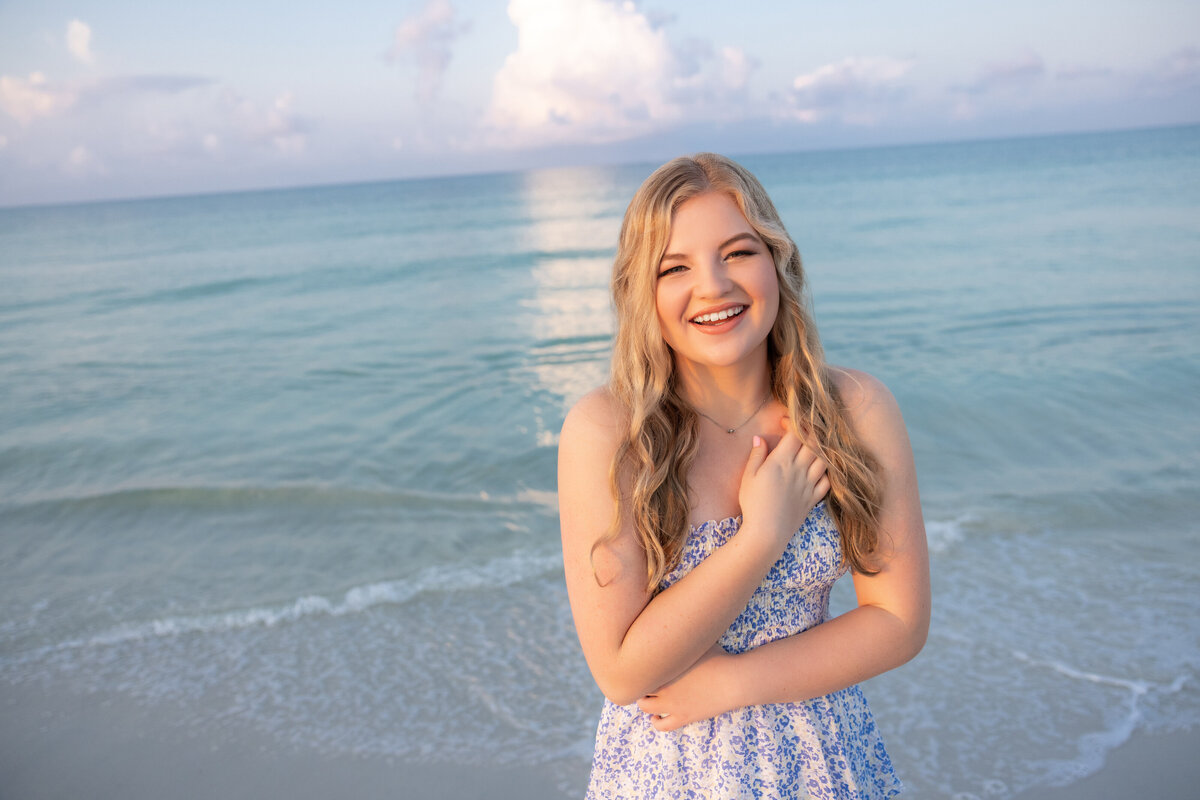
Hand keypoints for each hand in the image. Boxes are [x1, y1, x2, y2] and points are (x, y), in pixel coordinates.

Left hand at [636, 644, 736, 731]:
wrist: (733, 680)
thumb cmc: (719, 657)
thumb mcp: (698, 642)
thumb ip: (683, 636)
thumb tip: (678, 622)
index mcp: (664, 665)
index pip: (637, 667)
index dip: (637, 666)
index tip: (641, 664)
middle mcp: (663, 685)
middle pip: (638, 685)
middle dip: (639, 682)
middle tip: (644, 680)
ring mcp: (672, 703)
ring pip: (644, 706)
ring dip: (644, 702)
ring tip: (648, 697)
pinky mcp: (683, 717)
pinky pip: (662, 726)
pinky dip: (656, 722)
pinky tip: (656, 717)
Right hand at [737, 421, 829, 548]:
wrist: (767, 533)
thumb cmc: (753, 504)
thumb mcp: (748, 477)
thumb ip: (756, 455)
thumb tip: (759, 438)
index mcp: (782, 461)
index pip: (796, 433)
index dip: (794, 422)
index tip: (784, 422)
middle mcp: (799, 470)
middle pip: (814, 443)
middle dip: (811, 431)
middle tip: (802, 431)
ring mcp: (809, 484)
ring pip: (825, 460)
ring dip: (821, 450)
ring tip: (813, 447)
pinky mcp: (813, 499)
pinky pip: (827, 481)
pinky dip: (826, 472)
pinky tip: (818, 471)